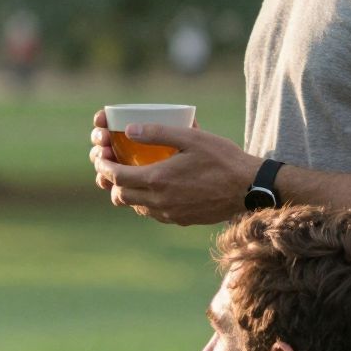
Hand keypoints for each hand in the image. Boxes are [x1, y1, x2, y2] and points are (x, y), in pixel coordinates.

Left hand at [89, 114, 251, 225]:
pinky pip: (153, 213)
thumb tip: (129, 129)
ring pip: (136, 207)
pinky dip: (147, 201)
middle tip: (114, 166)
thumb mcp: (191, 137)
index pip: (117, 177)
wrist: (248, 188)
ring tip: (134, 175)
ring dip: (129, 192)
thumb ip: (158, 132)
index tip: (101, 157)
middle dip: (112, 181)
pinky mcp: (180, 220)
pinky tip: (156, 188)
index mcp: (158, 180)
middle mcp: (159, 202)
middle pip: (120, 197)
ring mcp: (169, 214)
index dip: (104, 167)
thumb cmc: (222, 159)